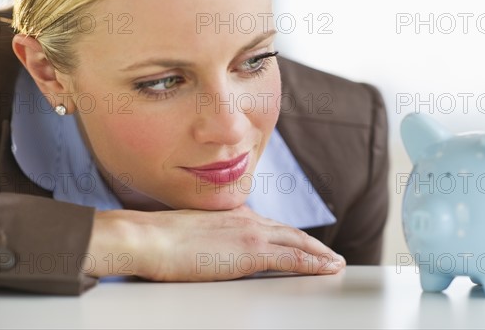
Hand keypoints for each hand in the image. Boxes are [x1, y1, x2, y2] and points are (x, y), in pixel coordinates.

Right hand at [87, 205, 345, 280]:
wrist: (149, 237)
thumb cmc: (160, 238)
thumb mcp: (191, 232)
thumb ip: (210, 237)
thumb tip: (213, 247)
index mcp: (233, 215)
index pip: (271, 227)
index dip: (291, 236)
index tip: (303, 244)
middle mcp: (247, 220)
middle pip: (290, 232)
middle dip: (313, 244)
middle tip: (330, 255)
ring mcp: (251, 234)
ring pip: (298, 242)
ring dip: (320, 253)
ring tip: (335, 263)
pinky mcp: (252, 252)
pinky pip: (293, 257)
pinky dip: (314, 262)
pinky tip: (326, 268)